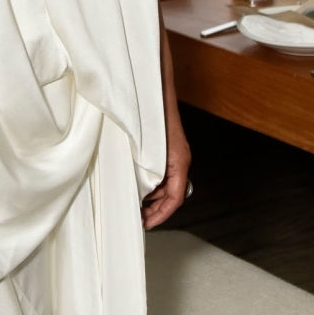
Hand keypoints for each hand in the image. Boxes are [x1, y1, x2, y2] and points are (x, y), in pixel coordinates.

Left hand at [141, 105, 190, 229]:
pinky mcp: (166, 151)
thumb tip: (139, 195)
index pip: (175, 198)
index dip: (161, 215)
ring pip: (166, 186)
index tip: (146, 224)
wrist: (155, 90)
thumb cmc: (153, 114)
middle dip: (155, 210)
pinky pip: (162, 175)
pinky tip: (135, 186)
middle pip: (171, 195)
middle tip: (137, 219)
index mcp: (179, 162)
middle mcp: (180, 161)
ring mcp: (174, 156)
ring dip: (151, 198)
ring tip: (133, 206)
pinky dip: (150, 185)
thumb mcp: (148, 148)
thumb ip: (147, 171)